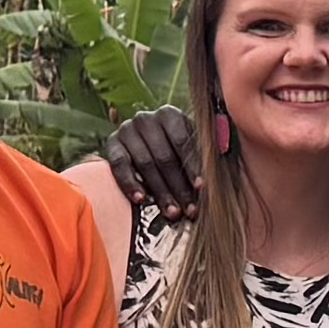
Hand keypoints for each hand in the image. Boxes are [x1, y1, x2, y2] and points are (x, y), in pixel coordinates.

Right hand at [105, 105, 202, 223]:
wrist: (144, 144)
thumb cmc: (177, 150)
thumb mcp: (193, 148)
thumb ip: (203, 157)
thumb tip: (217, 180)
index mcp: (170, 115)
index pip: (183, 142)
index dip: (193, 167)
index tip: (202, 188)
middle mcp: (146, 119)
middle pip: (164, 156)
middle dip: (179, 186)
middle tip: (190, 210)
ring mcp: (126, 130)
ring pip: (145, 163)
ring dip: (160, 191)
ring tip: (172, 212)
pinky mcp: (111, 144)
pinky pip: (119, 165)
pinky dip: (129, 183)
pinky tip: (140, 199)